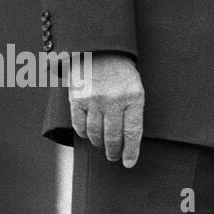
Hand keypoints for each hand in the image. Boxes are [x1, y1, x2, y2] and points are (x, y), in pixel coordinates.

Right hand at [69, 52, 143, 167]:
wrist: (100, 50)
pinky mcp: (77, 99)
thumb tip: (129, 139)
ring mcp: (94, 100)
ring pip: (95, 133)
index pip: (133, 132)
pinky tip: (88, 135)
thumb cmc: (122, 72)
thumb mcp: (136, 87)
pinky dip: (83, 133)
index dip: (131, 151)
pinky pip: (79, 125)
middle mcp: (114, 101)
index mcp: (134, 98)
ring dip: (99, 143)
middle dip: (114, 151)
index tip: (129, 163)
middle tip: (114, 157)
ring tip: (102, 146)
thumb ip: (132, 110)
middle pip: (113, 137)